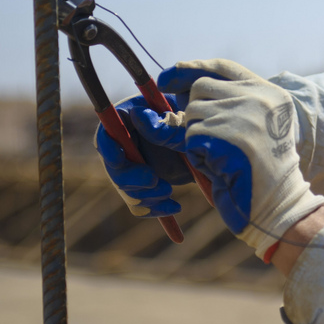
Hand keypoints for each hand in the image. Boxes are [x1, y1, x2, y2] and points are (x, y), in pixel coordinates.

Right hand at [95, 95, 190, 216]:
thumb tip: (137, 114)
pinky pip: (141, 203)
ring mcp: (137, 165)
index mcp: (132, 119)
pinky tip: (174, 208)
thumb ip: (165, 123)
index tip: (118, 159)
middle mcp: (129, 143)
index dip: (108, 146)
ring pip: (125, 189)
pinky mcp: (147, 184)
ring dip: (143, 195)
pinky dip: (154, 208)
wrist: (216, 147)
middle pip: (113, 166)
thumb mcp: (188, 123)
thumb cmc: (202, 127)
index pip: (107, 133)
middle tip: (153, 181)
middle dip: (129, 179)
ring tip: (168, 192)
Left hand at [158, 59, 323, 258]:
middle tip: (211, 138)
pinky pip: (188, 137)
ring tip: (222, 156)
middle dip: (195, 111)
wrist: (277, 204)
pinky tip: (219, 166)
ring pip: (192, 113)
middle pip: (200, 88)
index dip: (192, 68)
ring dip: (197, 136)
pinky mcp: (220, 133)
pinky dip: (197, 154)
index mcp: (271, 93)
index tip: (168, 78)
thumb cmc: (262, 171)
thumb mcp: (257, 127)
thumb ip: (229, 103)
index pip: (223, 67)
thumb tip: (174, 83)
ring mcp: (239, 113)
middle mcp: (257, 97)